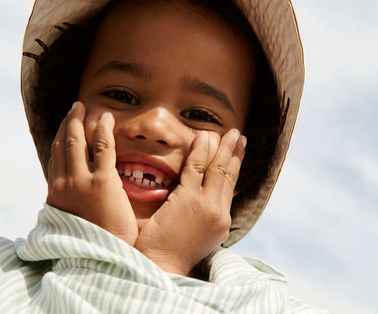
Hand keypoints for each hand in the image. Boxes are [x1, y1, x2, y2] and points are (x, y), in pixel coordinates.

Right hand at [46, 102, 137, 245]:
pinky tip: (106, 118)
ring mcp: (81, 183)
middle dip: (68, 124)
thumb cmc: (94, 240)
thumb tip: (75, 188)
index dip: (61, 138)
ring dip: (79, 121)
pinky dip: (103, 130)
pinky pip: (102, 148)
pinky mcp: (103, 183)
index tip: (66, 125)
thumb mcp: (74, 218)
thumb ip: (73, 200)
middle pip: (64, 145)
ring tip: (83, 107)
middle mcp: (64, 185)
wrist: (102, 260)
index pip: (57, 158)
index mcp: (57, 194)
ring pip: (77, 142)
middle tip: (74, 108)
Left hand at [134, 129, 245, 275]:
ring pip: (217, 169)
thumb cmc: (173, 250)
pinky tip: (203, 137)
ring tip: (228, 132)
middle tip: (237, 135)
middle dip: (234, 152)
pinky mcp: (188, 200)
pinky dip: (200, 151)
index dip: (235, 166)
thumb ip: (207, 213)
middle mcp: (219, 212)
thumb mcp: (199, 233)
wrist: (161, 266)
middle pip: (229, 174)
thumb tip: (211, 194)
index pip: (230, 186)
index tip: (238, 150)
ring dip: (223, 147)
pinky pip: (195, 169)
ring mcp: (205, 205)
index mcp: (221, 221)